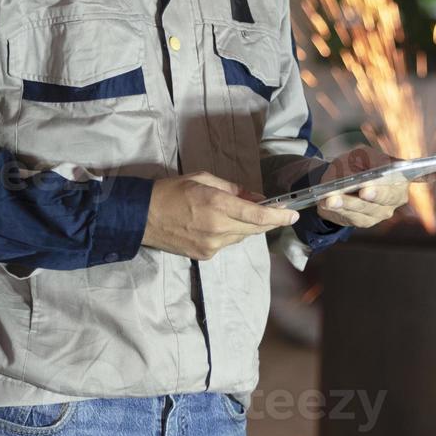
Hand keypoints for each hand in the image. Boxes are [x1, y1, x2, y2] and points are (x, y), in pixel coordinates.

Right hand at [143, 172, 298, 259]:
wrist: (142, 217)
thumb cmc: (172, 191)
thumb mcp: (204, 179)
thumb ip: (233, 190)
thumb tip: (257, 198)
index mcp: (217, 205)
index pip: (257, 215)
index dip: (278, 216)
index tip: (293, 214)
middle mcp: (217, 228)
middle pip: (255, 228)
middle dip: (268, 220)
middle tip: (276, 210)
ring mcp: (211, 245)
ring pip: (242, 236)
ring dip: (247, 225)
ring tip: (237, 212)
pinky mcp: (205, 255)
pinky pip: (228, 243)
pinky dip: (231, 233)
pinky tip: (220, 223)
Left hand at [314, 146, 435, 228]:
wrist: (334, 182)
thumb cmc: (353, 165)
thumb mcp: (358, 156)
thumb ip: (363, 162)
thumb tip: (364, 176)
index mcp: (401, 176)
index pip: (424, 175)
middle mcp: (396, 196)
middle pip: (390, 195)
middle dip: (376, 192)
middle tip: (364, 189)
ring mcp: (381, 212)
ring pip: (366, 209)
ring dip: (347, 203)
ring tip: (332, 197)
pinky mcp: (363, 221)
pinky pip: (351, 217)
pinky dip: (337, 209)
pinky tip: (327, 203)